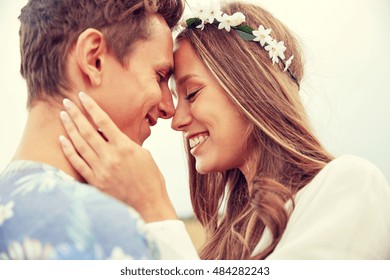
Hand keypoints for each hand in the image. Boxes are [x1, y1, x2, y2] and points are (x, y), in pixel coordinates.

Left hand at [59, 92, 176, 221]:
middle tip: (66, 102)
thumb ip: (127, 144)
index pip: (104, 121)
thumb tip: (114, 136)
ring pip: (80, 145)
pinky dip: (69, 151)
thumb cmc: (151, 179)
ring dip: (69, 129)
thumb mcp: (144, 155)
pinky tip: (62, 140)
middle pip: (87, 131)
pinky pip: (78, 163)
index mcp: (125, 147)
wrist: (149, 205)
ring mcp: (101, 170)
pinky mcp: (95, 182)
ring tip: (62, 116)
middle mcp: (110, 156)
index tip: (83, 96)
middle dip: (75, 114)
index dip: (92, 107)